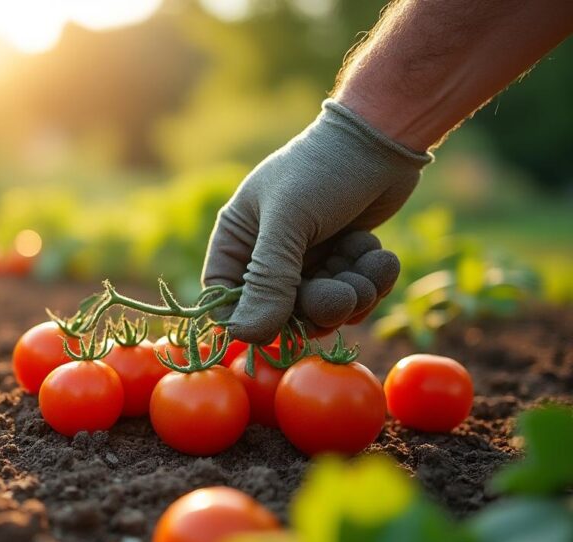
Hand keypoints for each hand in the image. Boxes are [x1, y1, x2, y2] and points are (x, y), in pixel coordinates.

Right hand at [203, 100, 431, 343]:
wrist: (384, 137)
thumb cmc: (324, 170)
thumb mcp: (289, 222)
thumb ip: (268, 280)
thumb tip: (245, 336)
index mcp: (239, 238)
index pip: (225, 298)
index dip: (249, 320)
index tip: (282, 328)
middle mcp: (268, 254)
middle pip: (281, 313)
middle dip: (319, 307)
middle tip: (344, 293)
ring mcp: (307, 260)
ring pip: (323, 309)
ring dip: (353, 294)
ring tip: (369, 261)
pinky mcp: (342, 261)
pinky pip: (352, 296)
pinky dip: (370, 281)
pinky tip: (378, 253)